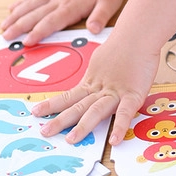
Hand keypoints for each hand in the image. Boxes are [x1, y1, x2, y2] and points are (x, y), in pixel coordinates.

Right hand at [1, 0, 124, 45]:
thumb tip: (93, 29)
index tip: (26, 41)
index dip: (39, 32)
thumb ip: (101, 16)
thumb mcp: (110, 3)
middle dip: (20, 26)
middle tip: (5, 37)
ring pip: (31, 5)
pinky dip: (22, 2)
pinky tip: (11, 8)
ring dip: (16, 15)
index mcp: (71, 6)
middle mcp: (59, 0)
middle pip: (36, 14)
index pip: (52, 21)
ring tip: (3, 26)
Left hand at [31, 33, 159, 145]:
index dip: (52, 105)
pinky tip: (114, 140)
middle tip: (44, 132)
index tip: (36, 112)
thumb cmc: (124, 45)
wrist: (138, 34)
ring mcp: (116, 92)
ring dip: (83, 125)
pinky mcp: (133, 94)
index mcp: (92, 81)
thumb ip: (96, 75)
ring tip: (71, 140)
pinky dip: (119, 126)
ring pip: (96, 110)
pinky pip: (125, 112)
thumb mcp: (102, 60)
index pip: (69, 96)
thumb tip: (90, 83)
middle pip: (77, 106)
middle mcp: (101, 89)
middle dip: (60, 120)